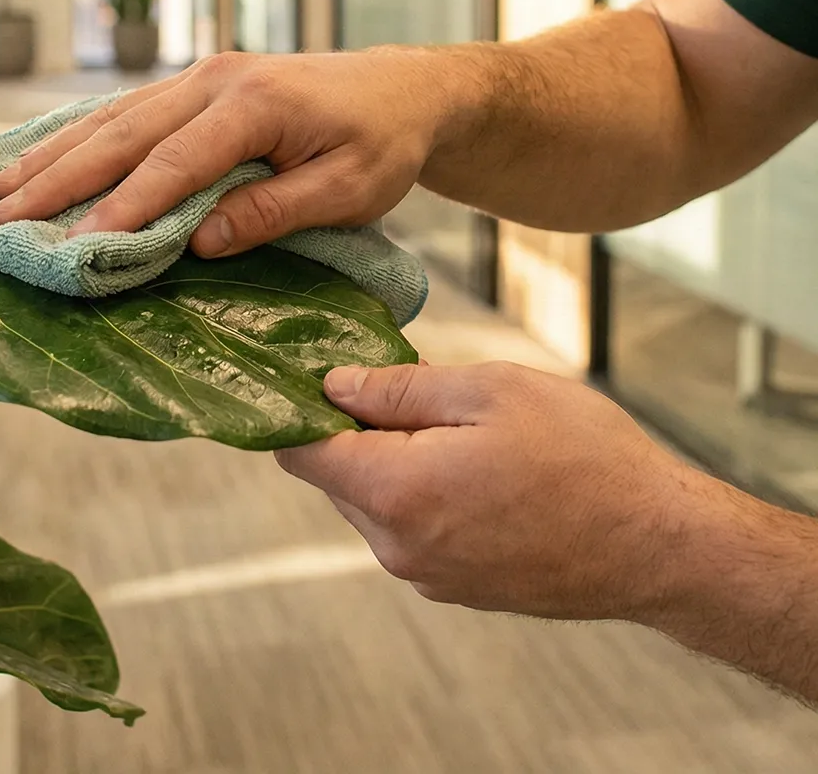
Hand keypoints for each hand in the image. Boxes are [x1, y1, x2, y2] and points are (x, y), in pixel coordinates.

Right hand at [0, 49, 453, 255]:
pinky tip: (41, 157)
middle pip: (121, 134)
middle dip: (58, 178)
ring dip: (54, 155)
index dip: (122, 208)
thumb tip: (200, 241)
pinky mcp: (195, 86)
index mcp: (252, 104)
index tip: (76, 247)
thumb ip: (274, 211)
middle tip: (0, 217)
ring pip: (112, 117)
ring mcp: (200, 77)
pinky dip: (78, 136)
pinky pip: (125, 112)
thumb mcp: (349, 189)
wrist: (404, 88)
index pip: (173, 164)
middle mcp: (214, 80)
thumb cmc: (382, 143)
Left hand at [278, 361, 707, 620]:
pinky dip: (428, 495)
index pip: (299, 450)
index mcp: (393, 493)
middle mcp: (395, 546)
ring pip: (376, 502)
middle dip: (362, 430)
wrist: (662, 546)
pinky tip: (484, 472)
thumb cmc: (584, 457)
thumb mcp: (488, 390)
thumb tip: (333, 385)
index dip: (302, 406)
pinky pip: (414, 529)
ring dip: (399, 462)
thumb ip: (396, 387)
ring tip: (466, 432)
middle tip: (420, 390)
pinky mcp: (456, 587)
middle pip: (337, 476)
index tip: (323, 373)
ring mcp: (426, 574)